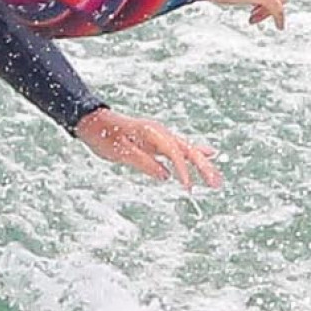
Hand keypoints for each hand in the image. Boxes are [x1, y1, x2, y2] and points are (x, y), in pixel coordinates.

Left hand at [75, 107, 221, 191]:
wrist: (94, 123)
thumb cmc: (104, 137)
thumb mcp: (119, 152)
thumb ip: (143, 162)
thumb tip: (166, 176)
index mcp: (151, 132)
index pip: (174, 152)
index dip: (183, 170)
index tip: (188, 187)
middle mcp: (160, 132)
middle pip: (187, 150)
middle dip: (203, 167)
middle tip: (216, 184)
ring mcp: (161, 136)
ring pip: (187, 150)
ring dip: (203, 165)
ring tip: (216, 181)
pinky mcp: (159, 141)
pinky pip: (181, 149)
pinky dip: (195, 154)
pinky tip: (209, 156)